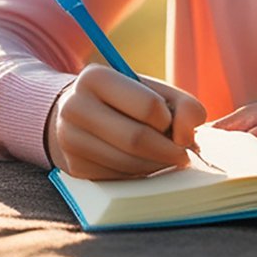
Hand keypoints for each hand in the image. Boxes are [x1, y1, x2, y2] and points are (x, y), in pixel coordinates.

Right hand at [45, 63, 207, 179]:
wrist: (81, 114)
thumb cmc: (127, 101)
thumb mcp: (156, 91)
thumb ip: (185, 107)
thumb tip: (186, 138)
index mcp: (95, 78)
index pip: (148, 106)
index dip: (169, 120)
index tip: (172, 124)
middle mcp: (75, 106)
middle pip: (136, 139)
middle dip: (168, 151)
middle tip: (182, 154)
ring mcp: (69, 139)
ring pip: (127, 163)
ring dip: (155, 165)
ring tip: (162, 157)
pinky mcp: (73, 167)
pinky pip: (117, 178)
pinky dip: (137, 174)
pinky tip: (141, 163)